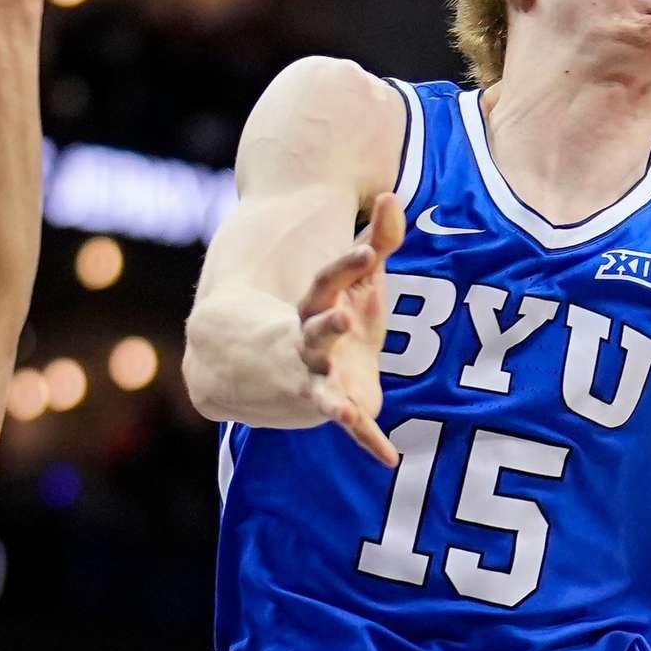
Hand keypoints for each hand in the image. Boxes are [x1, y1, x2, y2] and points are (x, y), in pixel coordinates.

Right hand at [296, 193, 406, 463]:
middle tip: (341, 318)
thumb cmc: (322, 312)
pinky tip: (389, 456)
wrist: (260, 366)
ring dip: (333, 400)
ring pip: (321, 389)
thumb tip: (391, 194)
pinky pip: (349, 425)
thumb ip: (377, 239)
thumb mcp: (352, 278)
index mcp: (314, 305)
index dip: (348, 266)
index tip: (367, 252)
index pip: (329, 281)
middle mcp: (307, 342)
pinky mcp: (327, 404)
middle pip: (316, 332)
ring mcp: (312, 378)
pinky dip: (369, 440)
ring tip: (346, 412)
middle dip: (328, 326)